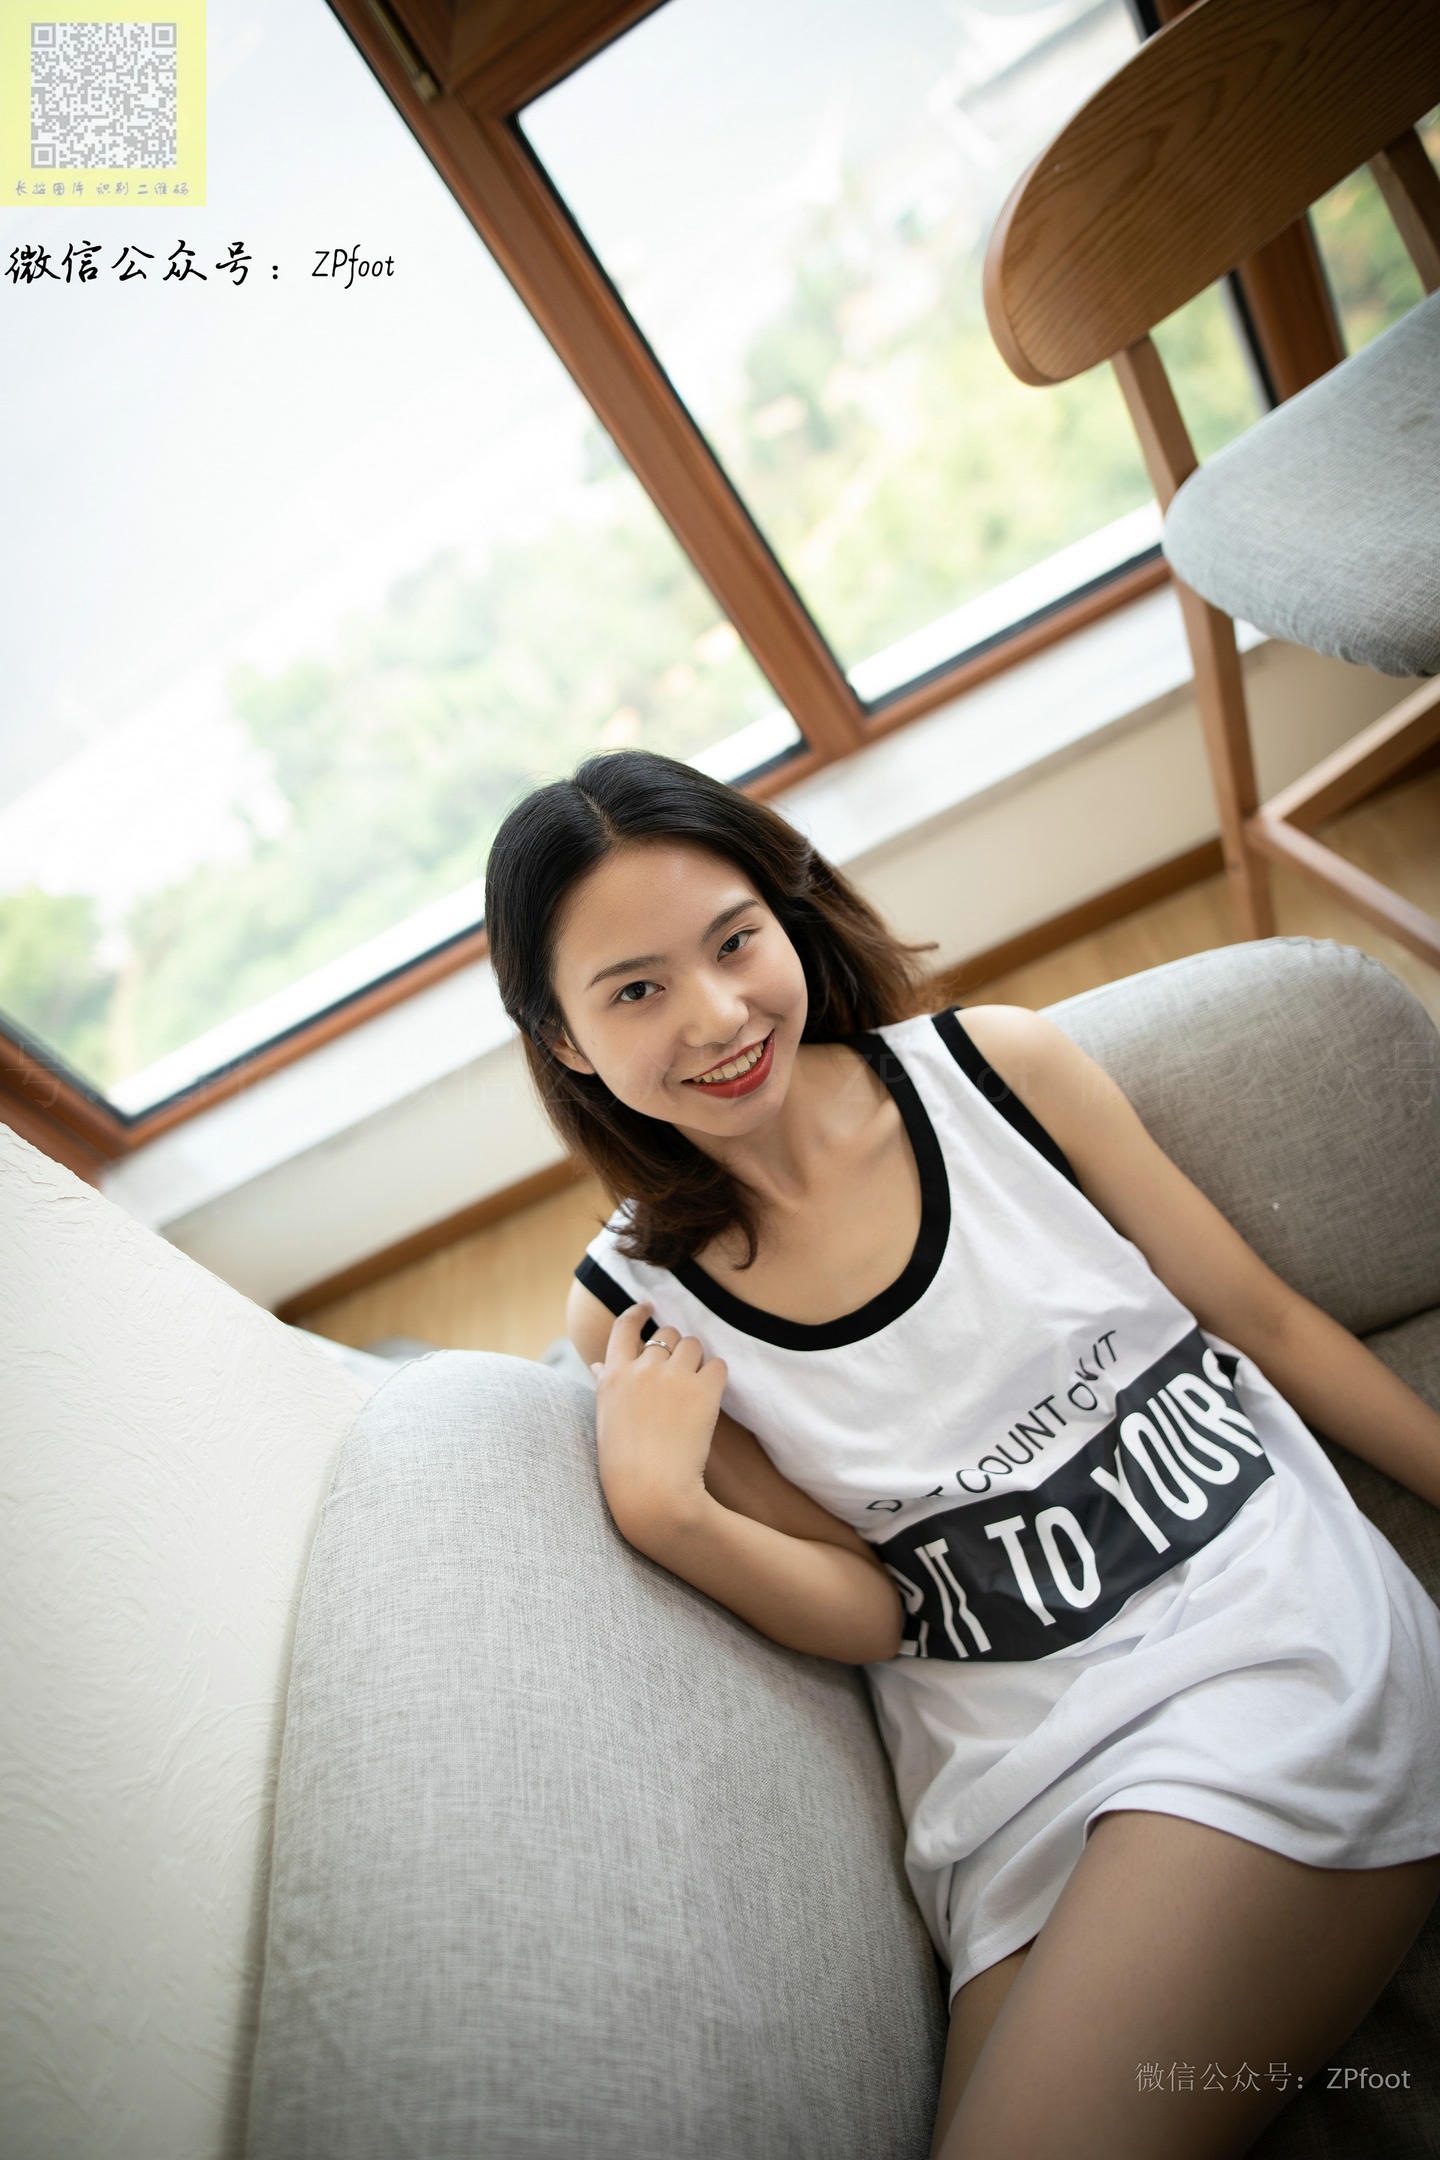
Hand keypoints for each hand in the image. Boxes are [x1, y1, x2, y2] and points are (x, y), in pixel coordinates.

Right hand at [590, 1302, 727, 1542]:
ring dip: (696, 1361)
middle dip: (674, 1348)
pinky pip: (718, 1365)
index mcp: (614, 1376)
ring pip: (694, 1345)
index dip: (637, 1312)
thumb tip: (600, 1366)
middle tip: (680, 1372)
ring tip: (694, 1388)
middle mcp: (642, 1369)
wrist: (652, 1492)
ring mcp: (673, 1377)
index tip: (647, 1305)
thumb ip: (606, 1386)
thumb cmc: (623, 1466)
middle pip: (666, 1334)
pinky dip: (716, 1378)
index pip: (624, 1327)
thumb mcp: (605, 1421)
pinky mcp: (703, 1391)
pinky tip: (711, 1398)